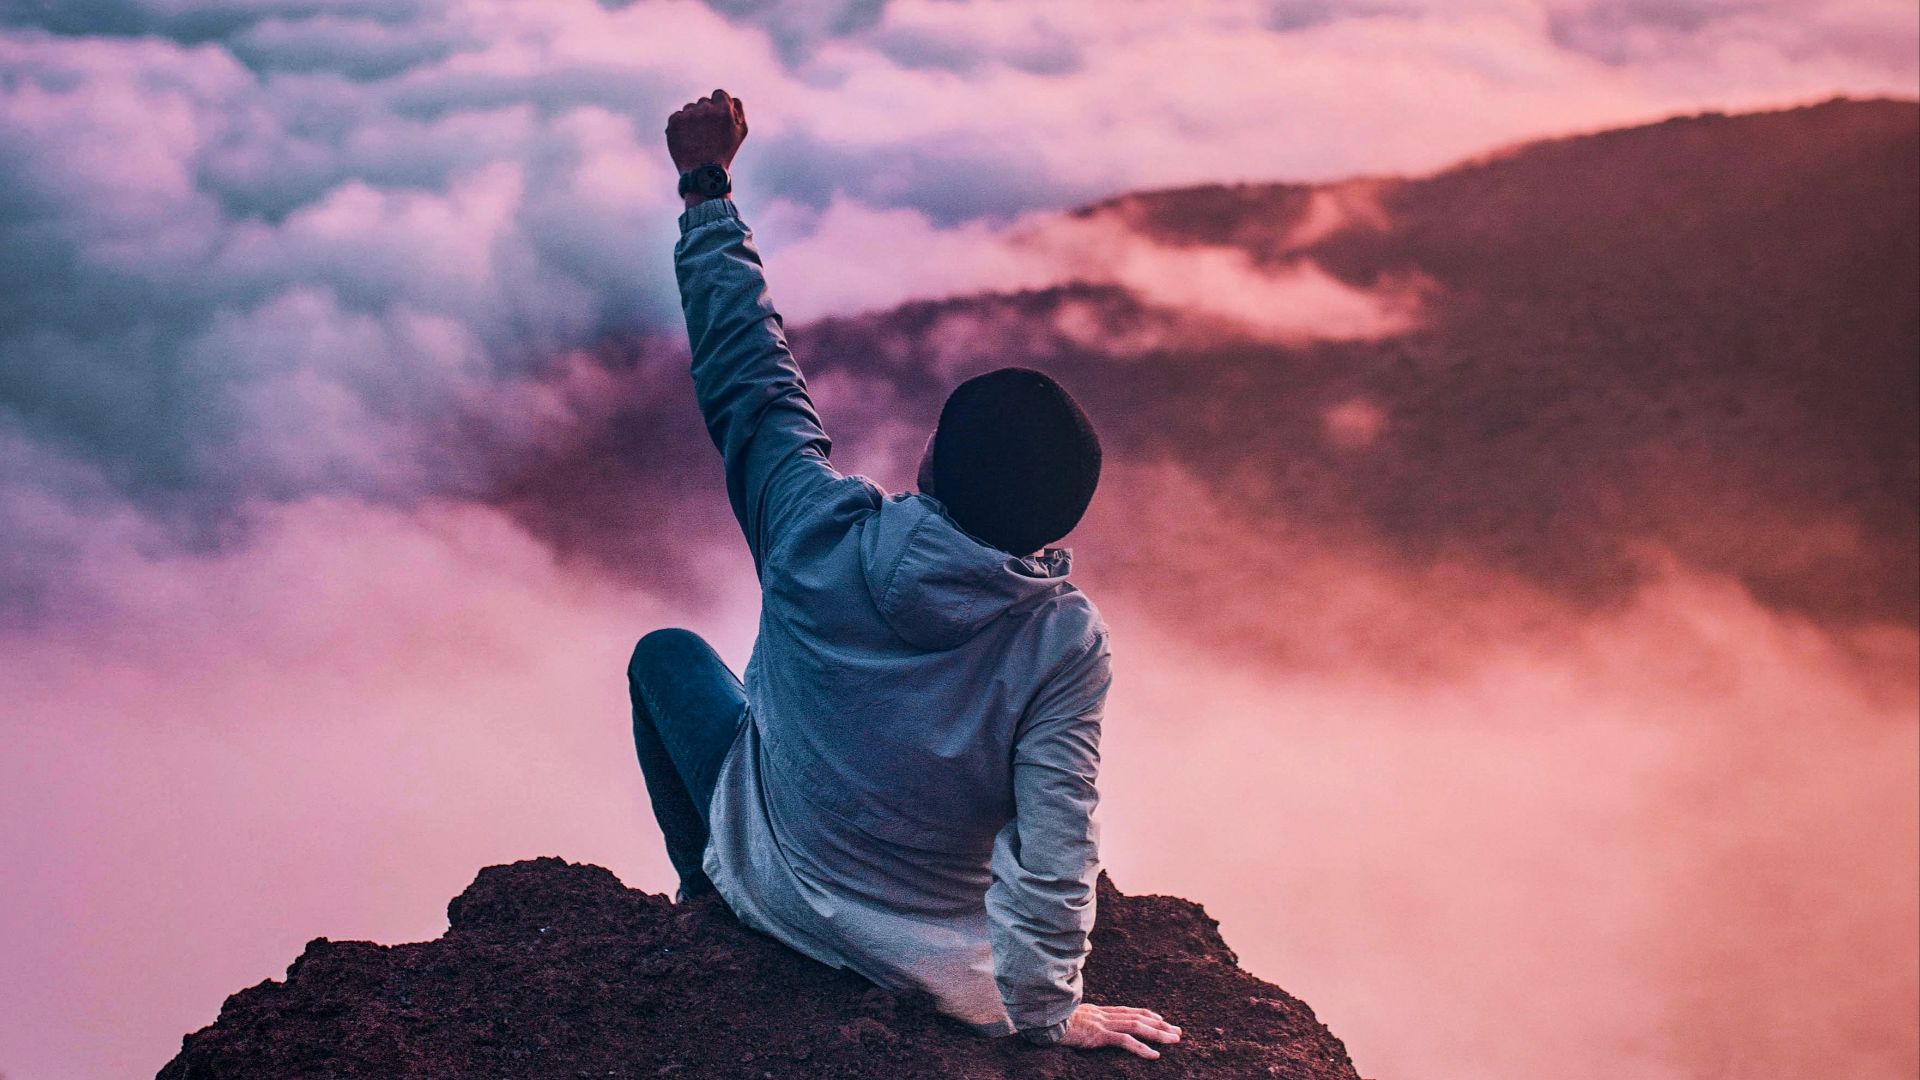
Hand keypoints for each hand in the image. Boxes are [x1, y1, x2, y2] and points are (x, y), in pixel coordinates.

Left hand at [666, 88, 747, 174]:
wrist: (703, 172)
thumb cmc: (724, 152)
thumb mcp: (740, 132)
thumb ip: (738, 111)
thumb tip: (731, 98)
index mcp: (724, 110)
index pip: (718, 94)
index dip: (718, 105)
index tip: (716, 116)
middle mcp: (706, 109)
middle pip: (703, 101)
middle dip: (705, 113)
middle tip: (707, 133)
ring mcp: (689, 115)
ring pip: (689, 108)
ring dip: (692, 118)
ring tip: (697, 138)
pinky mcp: (675, 121)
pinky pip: (677, 116)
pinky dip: (680, 126)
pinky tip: (686, 139)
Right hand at [1057, 1002, 1181, 1058]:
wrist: (1039, 1019)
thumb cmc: (1049, 1021)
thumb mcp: (1069, 1020)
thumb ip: (1081, 1022)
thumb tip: (1083, 1027)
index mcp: (1098, 1011)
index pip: (1128, 1011)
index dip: (1146, 1015)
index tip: (1161, 1019)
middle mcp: (1103, 1014)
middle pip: (1138, 1017)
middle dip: (1160, 1025)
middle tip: (1178, 1032)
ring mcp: (1101, 1023)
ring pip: (1137, 1026)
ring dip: (1158, 1034)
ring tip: (1175, 1040)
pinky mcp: (1097, 1034)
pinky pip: (1124, 1041)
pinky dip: (1141, 1048)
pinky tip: (1154, 1056)